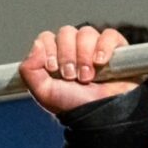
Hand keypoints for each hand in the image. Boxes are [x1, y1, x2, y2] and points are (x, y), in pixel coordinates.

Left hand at [19, 25, 134, 118]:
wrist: (99, 116)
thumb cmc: (73, 105)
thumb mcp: (44, 92)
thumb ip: (29, 70)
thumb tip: (37, 44)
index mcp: (56, 56)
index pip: (47, 37)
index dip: (49, 50)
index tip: (53, 68)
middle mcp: (75, 49)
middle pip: (66, 32)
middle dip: (67, 55)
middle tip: (71, 76)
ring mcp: (95, 47)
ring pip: (86, 33)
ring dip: (84, 55)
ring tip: (87, 77)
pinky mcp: (117, 49)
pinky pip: (109, 35)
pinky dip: (104, 46)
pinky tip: (101, 61)